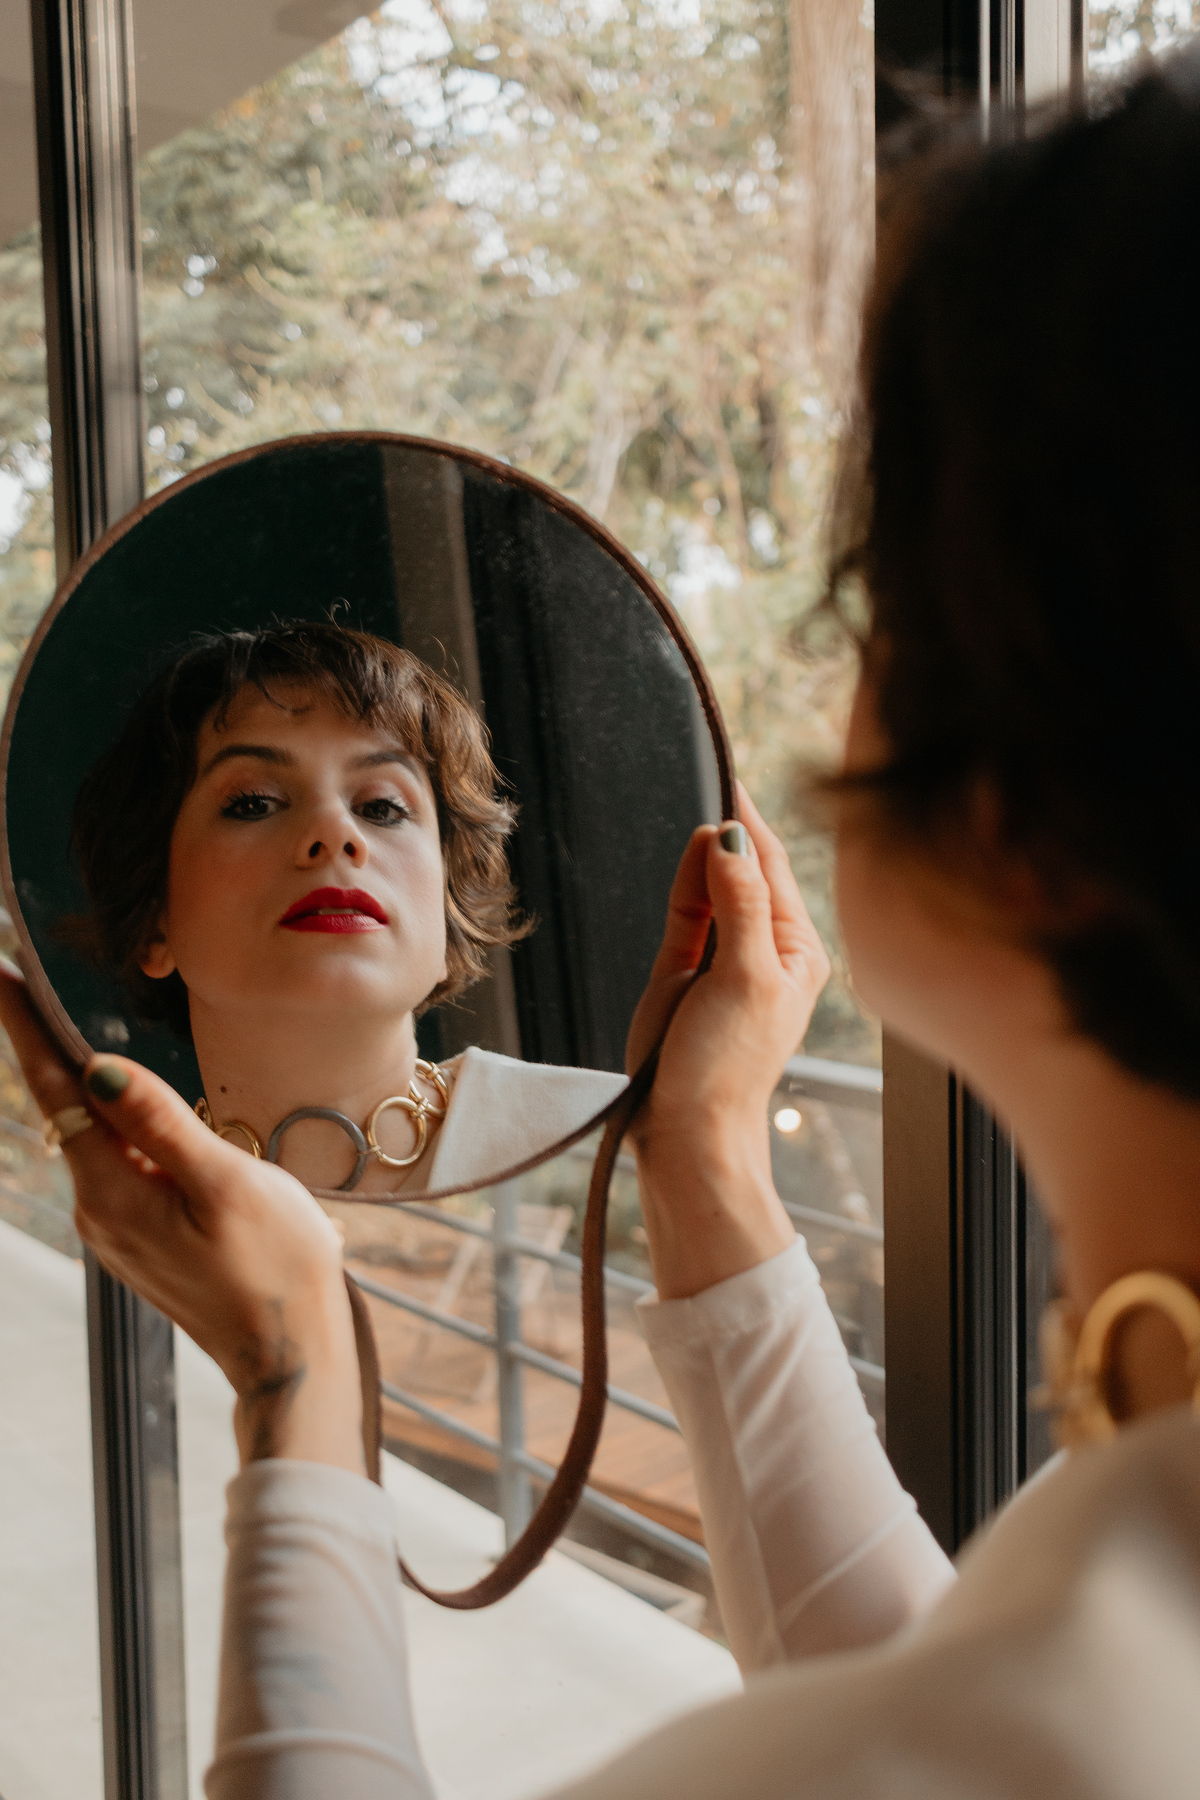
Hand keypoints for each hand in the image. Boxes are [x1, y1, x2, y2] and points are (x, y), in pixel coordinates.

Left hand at [0, 964, 363, 1472]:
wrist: (292, 1351)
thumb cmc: (276, 1266)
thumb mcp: (227, 1183)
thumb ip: (162, 1122)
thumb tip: (98, 1067)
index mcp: (115, 1191)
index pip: (58, 1091)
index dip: (27, 1030)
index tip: (0, 974)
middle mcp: (100, 1210)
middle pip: (65, 1110)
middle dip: (48, 1047)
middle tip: (31, 983)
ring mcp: (119, 1228)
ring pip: (92, 1137)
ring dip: (84, 1085)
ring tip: (72, 1026)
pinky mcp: (142, 1238)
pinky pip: (117, 1163)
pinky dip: (116, 1123)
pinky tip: (130, 1103)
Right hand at [625, 784, 829, 1297]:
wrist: (686, 1131)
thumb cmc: (726, 1067)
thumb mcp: (742, 977)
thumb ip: (738, 903)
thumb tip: (728, 837)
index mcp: (797, 949)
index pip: (775, 867)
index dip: (752, 822)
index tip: (730, 774)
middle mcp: (766, 947)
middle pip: (745, 869)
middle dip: (729, 833)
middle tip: (708, 786)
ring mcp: (723, 957)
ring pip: (713, 885)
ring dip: (702, 858)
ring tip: (694, 839)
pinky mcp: (683, 969)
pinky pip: (687, 910)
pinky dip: (686, 882)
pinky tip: (687, 858)